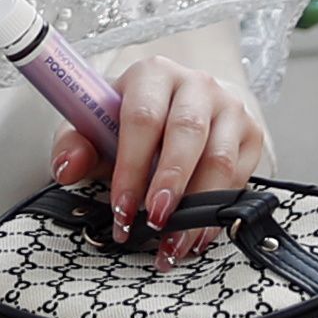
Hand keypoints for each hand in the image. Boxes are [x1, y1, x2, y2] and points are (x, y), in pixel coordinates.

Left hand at [47, 57, 271, 229]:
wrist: (181, 103)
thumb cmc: (132, 118)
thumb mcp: (96, 126)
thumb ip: (75, 146)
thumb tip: (66, 169)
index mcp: (152, 75)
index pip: (143, 118)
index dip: (131, 167)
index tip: (122, 208)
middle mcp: (196, 84)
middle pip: (188, 133)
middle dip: (170, 184)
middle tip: (155, 222)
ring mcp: (229, 107)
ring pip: (220, 159)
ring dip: (198, 207)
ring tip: (174, 242)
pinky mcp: (251, 133)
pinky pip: (240, 176)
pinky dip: (218, 211)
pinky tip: (196, 235)